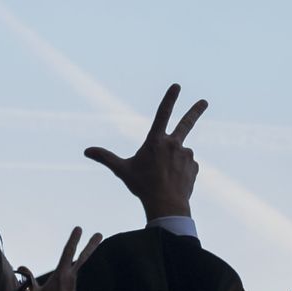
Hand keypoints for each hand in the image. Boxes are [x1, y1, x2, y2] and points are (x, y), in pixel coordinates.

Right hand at [22, 226, 101, 290]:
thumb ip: (27, 280)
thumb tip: (20, 266)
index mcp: (62, 274)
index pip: (67, 252)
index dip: (73, 239)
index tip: (79, 228)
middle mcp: (70, 276)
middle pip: (83, 256)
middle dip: (91, 244)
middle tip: (100, 234)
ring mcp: (73, 281)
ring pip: (79, 263)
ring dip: (86, 252)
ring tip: (93, 240)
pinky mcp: (72, 287)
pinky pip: (72, 273)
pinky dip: (74, 265)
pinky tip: (70, 269)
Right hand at [84, 85, 205, 220]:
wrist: (166, 204)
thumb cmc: (142, 186)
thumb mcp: (122, 170)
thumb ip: (105, 157)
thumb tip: (86, 151)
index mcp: (156, 141)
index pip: (162, 114)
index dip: (169, 99)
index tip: (177, 86)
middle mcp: (174, 144)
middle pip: (186, 123)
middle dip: (195, 111)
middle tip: (205, 101)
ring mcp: (186, 155)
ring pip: (178, 154)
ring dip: (172, 162)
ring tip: (164, 177)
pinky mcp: (194, 166)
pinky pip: (186, 166)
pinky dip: (180, 171)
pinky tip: (174, 181)